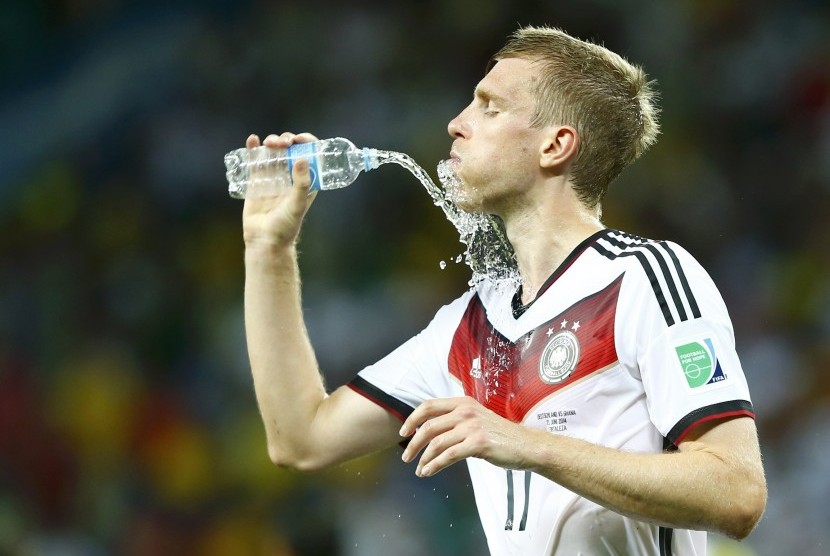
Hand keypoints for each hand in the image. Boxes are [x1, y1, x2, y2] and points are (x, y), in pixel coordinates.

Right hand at [242, 132, 318, 247]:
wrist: (264, 240)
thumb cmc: (286, 226)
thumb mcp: (297, 205)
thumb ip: (301, 184)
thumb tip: (302, 159)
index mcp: (306, 181)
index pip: (310, 155)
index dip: (307, 142)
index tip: (300, 139)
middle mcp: (290, 176)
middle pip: (290, 150)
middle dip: (287, 140)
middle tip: (284, 143)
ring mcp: (273, 177)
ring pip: (274, 152)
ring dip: (273, 142)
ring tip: (270, 143)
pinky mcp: (256, 180)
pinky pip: (255, 161)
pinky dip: (253, 148)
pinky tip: (252, 140)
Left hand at [399, 397, 532, 476]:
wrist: (526, 445)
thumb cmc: (499, 435)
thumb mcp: (476, 418)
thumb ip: (455, 420)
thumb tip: (428, 430)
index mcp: (462, 402)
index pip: (428, 406)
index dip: (412, 419)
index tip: (404, 432)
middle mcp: (465, 411)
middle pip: (428, 426)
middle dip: (413, 443)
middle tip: (406, 456)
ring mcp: (472, 427)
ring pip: (436, 443)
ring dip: (423, 458)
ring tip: (419, 469)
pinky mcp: (478, 444)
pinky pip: (448, 456)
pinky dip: (434, 465)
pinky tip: (428, 472)